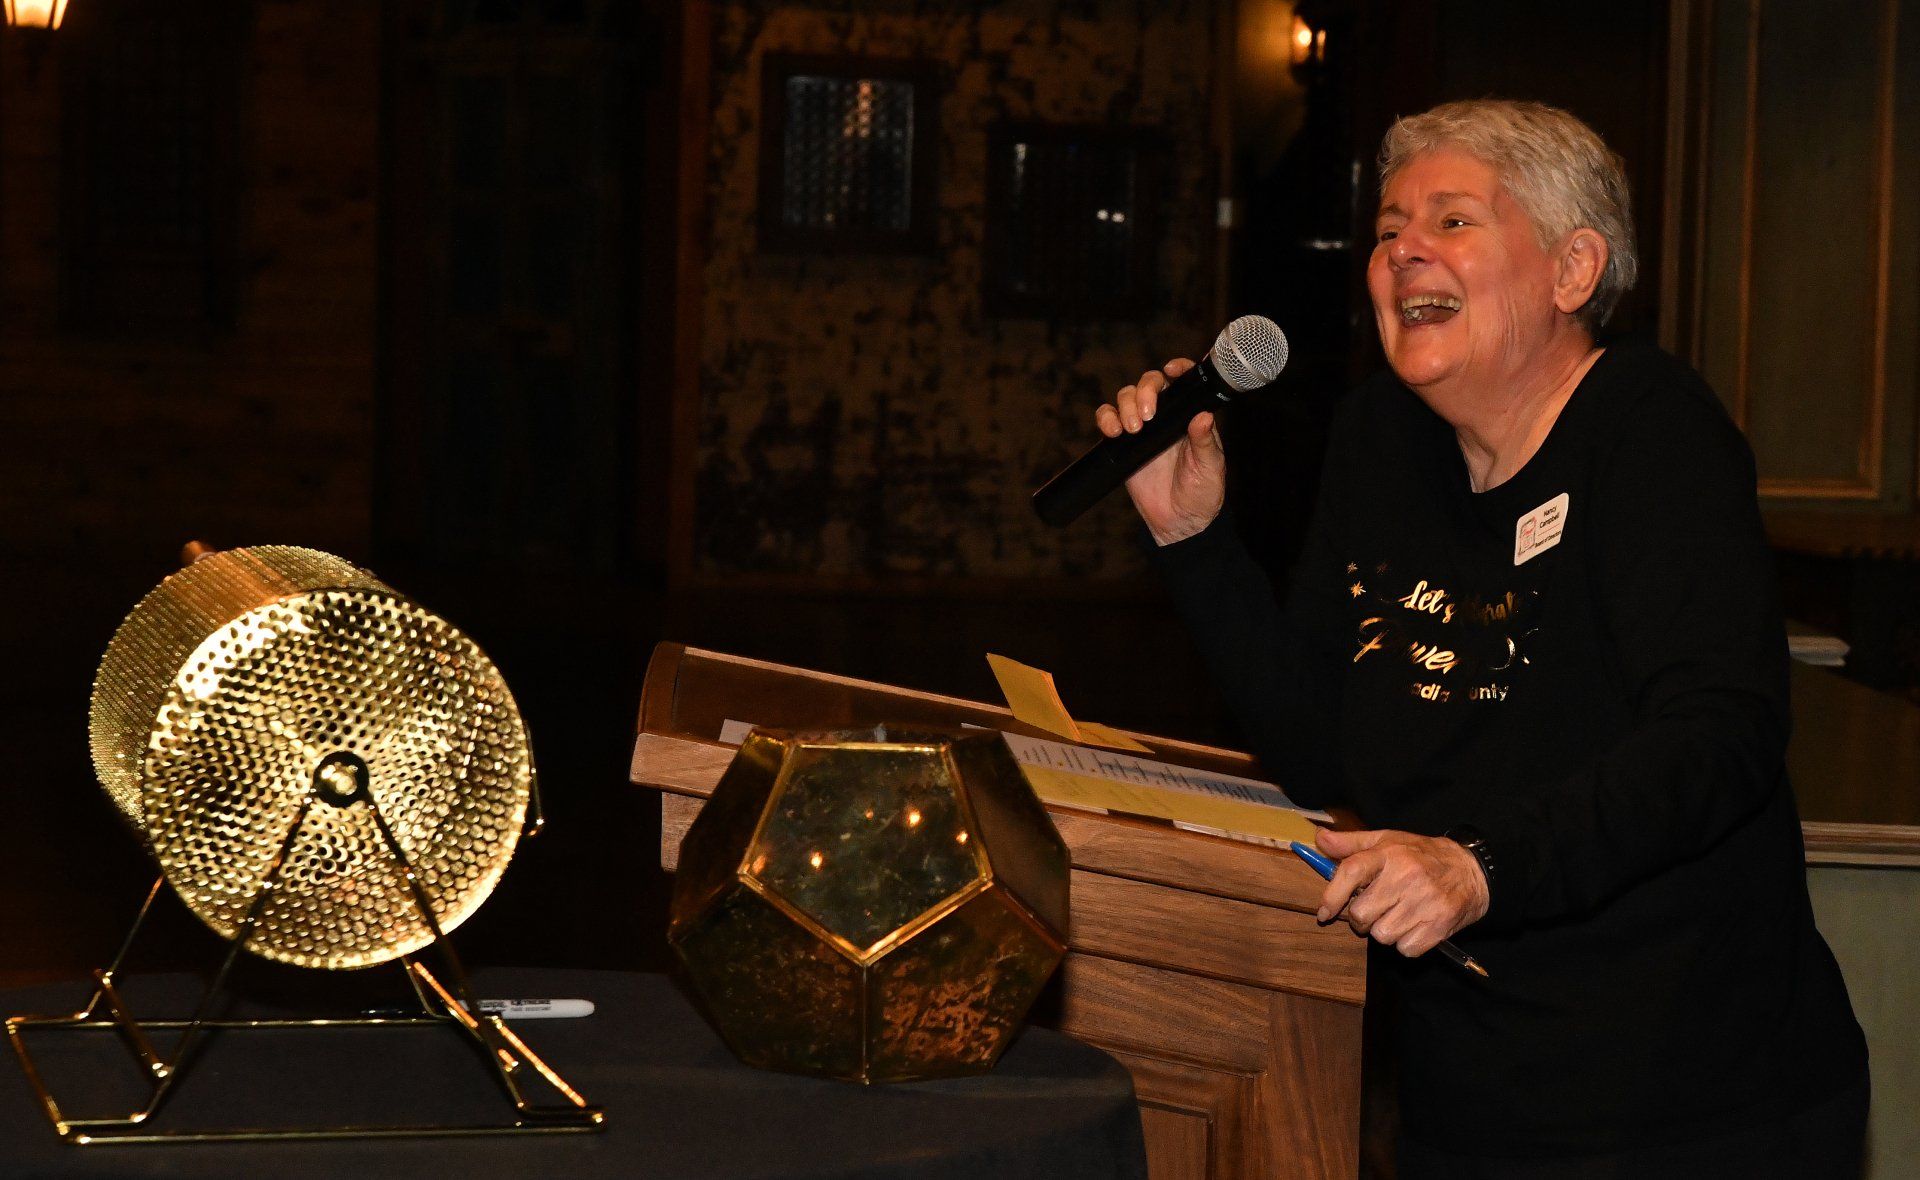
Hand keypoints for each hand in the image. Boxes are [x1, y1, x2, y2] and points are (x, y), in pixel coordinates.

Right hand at [1093, 358, 1225, 545]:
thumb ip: (1205, 442)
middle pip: (1150, 383)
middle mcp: (1166, 417)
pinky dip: (1106, 419)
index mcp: (1189, 417)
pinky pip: (1108, 420)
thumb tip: (1204, 416)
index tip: (1172, 369)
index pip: (1182, 383)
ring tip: (1133, 429)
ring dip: (1125, 405)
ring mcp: (1143, 429)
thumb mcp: (1209, 467)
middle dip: (1145, 391)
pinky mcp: (1123, 444)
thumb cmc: (1201, 494)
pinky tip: (1113, 432)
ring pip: (1126, 397)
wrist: (1178, 522)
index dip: (1177, 368)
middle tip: (1147, 416)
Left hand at [1314, 829, 1489, 957]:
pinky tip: (1413, 926)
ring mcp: (1424, 903)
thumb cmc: (1422, 855)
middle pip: (1361, 914)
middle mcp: (1406, 877)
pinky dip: (1405, 944)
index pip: (1351, 872)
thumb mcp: (1388, 840)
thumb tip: (1320, 838)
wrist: (1471, 871)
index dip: (1332, 895)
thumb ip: (1352, 843)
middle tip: (1373, 910)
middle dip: (1361, 918)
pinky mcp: (1439, 926)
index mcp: (1390, 854)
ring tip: (1396, 915)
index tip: (1324, 912)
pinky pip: (1405, 949)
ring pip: (1381, 935)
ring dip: (1384, 931)